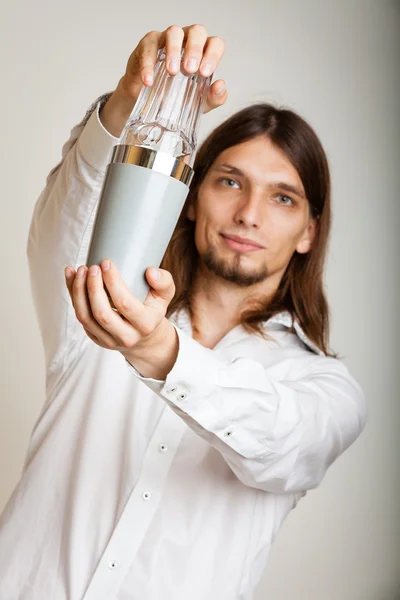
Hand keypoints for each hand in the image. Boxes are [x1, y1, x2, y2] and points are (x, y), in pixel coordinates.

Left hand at [64, 260, 175, 353]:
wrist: (145, 336)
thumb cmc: (152, 308)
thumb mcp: (165, 295)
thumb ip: (164, 281)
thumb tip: (150, 272)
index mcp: (145, 324)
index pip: (124, 303)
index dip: (113, 282)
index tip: (107, 263)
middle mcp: (127, 336)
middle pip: (101, 313)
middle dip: (93, 287)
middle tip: (92, 267)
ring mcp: (109, 340)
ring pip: (85, 317)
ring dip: (78, 291)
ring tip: (79, 270)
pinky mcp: (95, 338)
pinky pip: (80, 317)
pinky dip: (73, 295)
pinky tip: (72, 277)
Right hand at [101, 24, 226, 135]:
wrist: (150, 104)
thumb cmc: (178, 97)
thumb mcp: (199, 102)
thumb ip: (214, 98)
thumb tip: (220, 86)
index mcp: (203, 52)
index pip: (214, 44)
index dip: (213, 55)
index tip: (205, 73)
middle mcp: (187, 41)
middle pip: (197, 31)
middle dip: (195, 49)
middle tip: (190, 70)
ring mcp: (167, 40)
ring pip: (174, 32)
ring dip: (174, 50)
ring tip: (172, 71)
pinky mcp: (148, 44)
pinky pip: (149, 47)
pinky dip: (149, 64)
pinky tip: (149, 81)